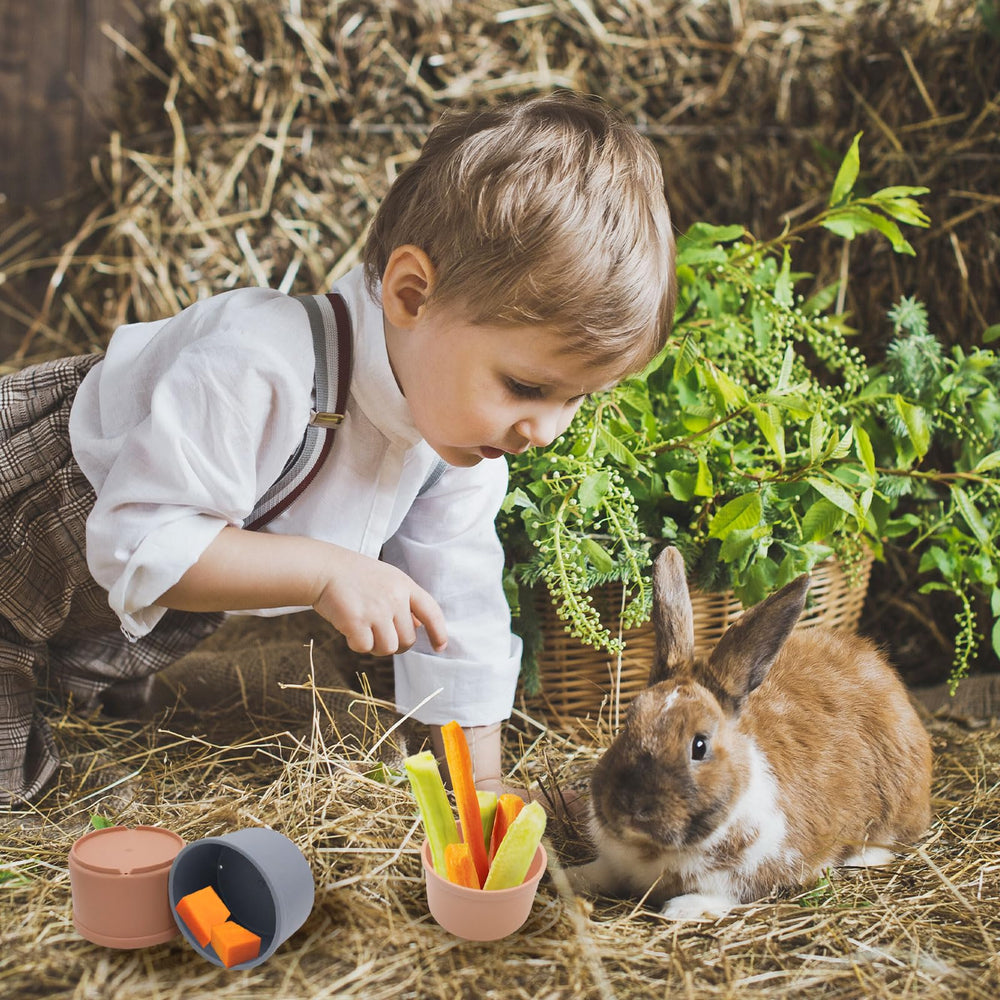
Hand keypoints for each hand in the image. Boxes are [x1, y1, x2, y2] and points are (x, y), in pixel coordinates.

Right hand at [312, 548, 447, 656]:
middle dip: (395, 643)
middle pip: (408, 640)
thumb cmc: (355, 576)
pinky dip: (356, 644)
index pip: (431, 612)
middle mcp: (395, 598)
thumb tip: (420, 627)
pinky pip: (364, 648)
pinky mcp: (356, 621)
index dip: (438, 632)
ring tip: (363, 630)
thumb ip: (405, 601)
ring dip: (375, 646)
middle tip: (377, 634)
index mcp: (405, 585)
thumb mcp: (388, 579)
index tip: (439, 647)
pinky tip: (348, 629)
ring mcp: (376, 610)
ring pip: (388, 648)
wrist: (323, 568)